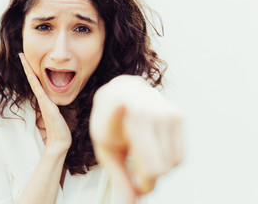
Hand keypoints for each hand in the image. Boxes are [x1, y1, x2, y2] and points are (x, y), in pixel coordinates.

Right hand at [19, 53, 71, 151]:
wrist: (60, 141)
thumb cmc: (60, 129)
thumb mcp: (59, 114)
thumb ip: (56, 107)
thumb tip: (56, 102)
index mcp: (45, 100)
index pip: (36, 82)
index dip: (32, 71)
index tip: (27, 61)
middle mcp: (42, 99)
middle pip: (32, 79)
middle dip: (27, 66)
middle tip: (21, 54)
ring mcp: (43, 102)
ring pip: (34, 82)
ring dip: (28, 70)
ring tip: (23, 58)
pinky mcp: (47, 106)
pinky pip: (39, 91)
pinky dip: (34, 81)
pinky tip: (31, 73)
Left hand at [90, 75, 182, 203]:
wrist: (121, 91)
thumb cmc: (109, 117)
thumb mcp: (104, 146)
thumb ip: (118, 176)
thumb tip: (131, 202)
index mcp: (135, 119)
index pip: (149, 167)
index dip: (144, 182)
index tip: (139, 188)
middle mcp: (156, 114)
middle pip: (162, 170)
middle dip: (147, 178)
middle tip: (133, 170)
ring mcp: (170, 114)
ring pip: (173, 164)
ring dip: (158, 168)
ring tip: (140, 153)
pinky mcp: (179, 116)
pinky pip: (179, 154)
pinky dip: (166, 159)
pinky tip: (151, 146)